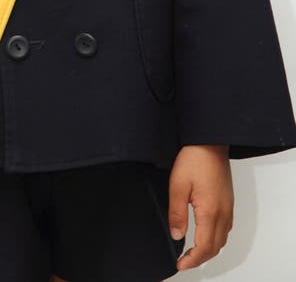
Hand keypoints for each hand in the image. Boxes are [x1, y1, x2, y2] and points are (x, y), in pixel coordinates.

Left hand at [168, 144, 233, 271]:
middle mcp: (223, 213)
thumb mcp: (178, 186)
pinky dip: (216, 238)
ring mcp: (228, 208)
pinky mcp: (228, 201)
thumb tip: (176, 235)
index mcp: (210, 211)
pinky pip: (226, 228)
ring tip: (192, 252)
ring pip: (222, 239)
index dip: (192, 260)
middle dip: (200, 259)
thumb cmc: (194, 160)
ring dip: (209, 250)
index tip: (180, 264)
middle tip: (184, 261)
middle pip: (215, 247)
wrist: (210, 142)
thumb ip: (177, 213)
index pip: (204, 247)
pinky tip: (205, 234)